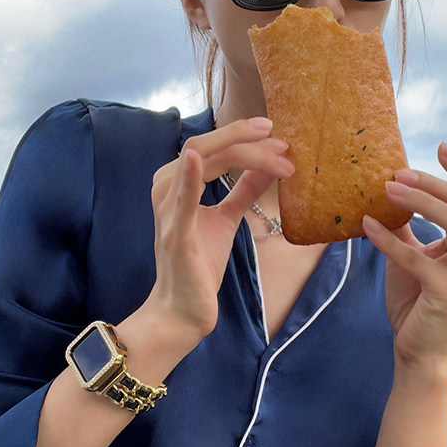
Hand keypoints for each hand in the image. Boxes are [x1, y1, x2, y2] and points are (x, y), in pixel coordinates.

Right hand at [146, 117, 293, 349]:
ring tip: (275, 154)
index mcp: (176, 182)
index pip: (214, 148)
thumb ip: (243, 191)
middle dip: (245, 138)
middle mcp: (166, 188)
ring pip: (200, 161)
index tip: (279, 141)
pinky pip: (182, 202)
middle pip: (207, 147)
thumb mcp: (226, 219)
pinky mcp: (175, 235)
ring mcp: (168, 211)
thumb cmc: (199, 263)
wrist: (183, 309)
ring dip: (242, 154)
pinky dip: (190, 177)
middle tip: (281, 140)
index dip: (245, 139)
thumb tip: (268, 165)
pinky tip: (199, 158)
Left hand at [362, 143, 446, 366]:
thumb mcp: (418, 257)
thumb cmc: (419, 302)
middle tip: (414, 164)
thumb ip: (413, 228)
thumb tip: (392, 191)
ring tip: (387, 188)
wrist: (420, 352)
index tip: (441, 148)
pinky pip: (415, 257)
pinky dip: (388, 239)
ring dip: (420, 201)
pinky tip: (366, 226)